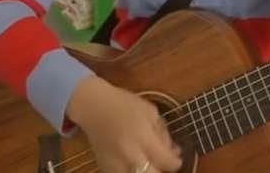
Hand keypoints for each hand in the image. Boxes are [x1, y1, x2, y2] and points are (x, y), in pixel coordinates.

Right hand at [66, 76, 182, 172]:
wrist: (93, 106)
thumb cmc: (123, 104)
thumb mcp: (150, 112)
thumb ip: (163, 134)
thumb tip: (174, 152)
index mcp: (143, 137)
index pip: (166, 161)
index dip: (176, 162)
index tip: (176, 158)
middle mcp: (129, 153)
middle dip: (162, 171)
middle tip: (163, 163)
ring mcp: (115, 163)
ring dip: (147, 171)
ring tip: (149, 162)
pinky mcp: (105, 167)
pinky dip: (132, 171)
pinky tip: (135, 162)